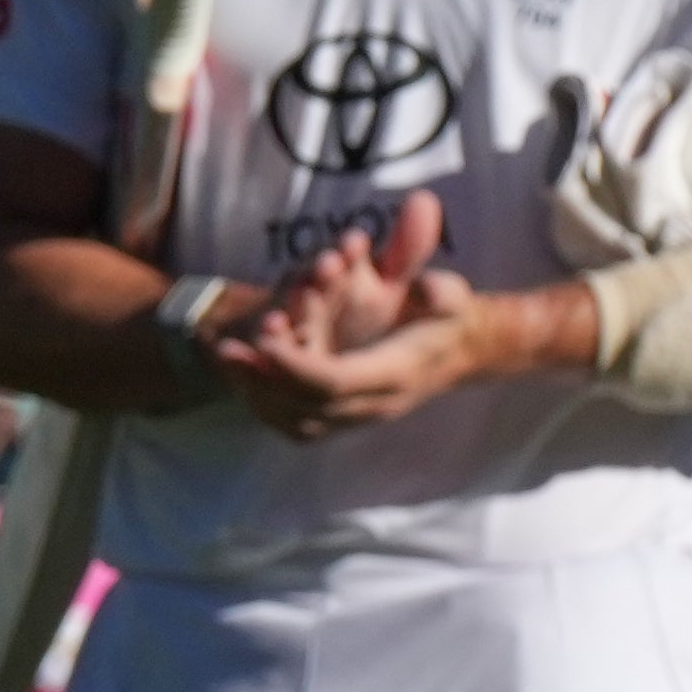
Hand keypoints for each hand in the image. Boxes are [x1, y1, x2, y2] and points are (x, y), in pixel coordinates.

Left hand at [211, 191, 478, 440]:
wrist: (464, 347)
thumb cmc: (449, 313)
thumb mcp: (450, 292)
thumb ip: (436, 285)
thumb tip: (431, 267)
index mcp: (394, 373)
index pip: (334, 382)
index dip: (294, 363)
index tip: (262, 336)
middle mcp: (376, 402)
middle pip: (308, 405)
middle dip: (263, 379)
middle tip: (226, 350)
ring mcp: (362, 415)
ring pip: (300, 421)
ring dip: (258, 394)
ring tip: (228, 362)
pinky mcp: (350, 415)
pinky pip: (303, 424)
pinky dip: (270, 406)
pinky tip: (245, 381)